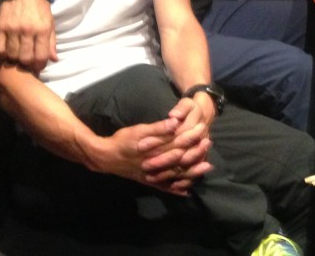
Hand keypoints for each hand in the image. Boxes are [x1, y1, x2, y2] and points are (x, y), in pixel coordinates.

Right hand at [0, 0, 56, 72]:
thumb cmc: (40, 8)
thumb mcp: (50, 23)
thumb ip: (52, 42)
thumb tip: (54, 59)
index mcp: (43, 30)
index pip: (41, 56)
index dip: (40, 66)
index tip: (38, 67)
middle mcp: (28, 31)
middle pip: (25, 58)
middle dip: (27, 64)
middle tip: (27, 62)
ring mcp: (13, 29)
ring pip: (12, 55)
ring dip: (15, 59)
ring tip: (17, 56)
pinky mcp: (1, 27)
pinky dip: (2, 54)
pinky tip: (6, 52)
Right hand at [92, 118, 212, 196]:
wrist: (105, 157)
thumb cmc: (123, 140)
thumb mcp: (139, 130)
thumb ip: (158, 128)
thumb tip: (176, 122)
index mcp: (155, 150)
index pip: (178, 143)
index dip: (192, 136)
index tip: (203, 129)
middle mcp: (156, 165)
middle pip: (180, 159)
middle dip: (196, 151)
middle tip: (209, 143)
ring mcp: (153, 175)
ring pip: (176, 175)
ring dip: (192, 171)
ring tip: (207, 166)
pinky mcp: (149, 182)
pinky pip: (165, 188)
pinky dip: (175, 189)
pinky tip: (186, 192)